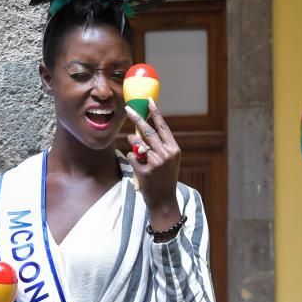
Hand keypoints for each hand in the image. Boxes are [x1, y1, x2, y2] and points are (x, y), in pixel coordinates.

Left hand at [125, 98, 181, 229]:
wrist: (164, 200)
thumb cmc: (164, 178)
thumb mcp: (168, 160)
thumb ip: (159, 145)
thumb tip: (143, 129)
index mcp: (174, 149)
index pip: (163, 127)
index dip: (155, 113)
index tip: (148, 101)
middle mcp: (166, 155)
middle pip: (148, 131)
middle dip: (137, 118)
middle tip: (128, 109)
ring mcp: (156, 163)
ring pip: (137, 143)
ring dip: (132, 142)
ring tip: (136, 147)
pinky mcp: (145, 171)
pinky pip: (131, 156)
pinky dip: (132, 158)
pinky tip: (138, 165)